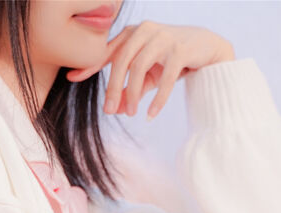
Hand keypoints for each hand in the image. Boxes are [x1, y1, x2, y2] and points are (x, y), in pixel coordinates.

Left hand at [65, 22, 234, 119]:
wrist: (208, 48)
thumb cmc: (172, 60)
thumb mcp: (149, 77)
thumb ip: (130, 90)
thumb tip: (114, 110)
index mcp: (134, 33)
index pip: (108, 51)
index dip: (90, 66)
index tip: (72, 78)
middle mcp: (146, 31)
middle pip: (121, 61)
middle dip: (112, 88)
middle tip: (108, 111)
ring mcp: (164, 37)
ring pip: (140, 67)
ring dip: (133, 93)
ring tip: (131, 113)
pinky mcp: (181, 49)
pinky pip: (165, 77)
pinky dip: (157, 98)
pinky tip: (150, 114)